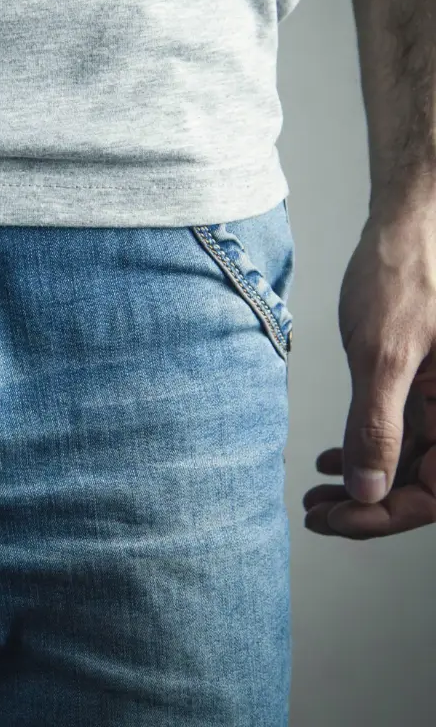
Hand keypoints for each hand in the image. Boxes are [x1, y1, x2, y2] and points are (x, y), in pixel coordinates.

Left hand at [304, 210, 435, 537]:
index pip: (433, 495)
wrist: (415, 221)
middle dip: (367, 506)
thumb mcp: (385, 353)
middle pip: (422, 485)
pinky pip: (407, 433)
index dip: (381, 518)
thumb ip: (377, 425)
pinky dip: (369, 450)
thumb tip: (368, 490)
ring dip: (364, 482)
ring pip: (411, 463)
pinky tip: (333, 459)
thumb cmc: (409, 271)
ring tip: (317, 491)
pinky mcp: (430, 384)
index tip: (334, 519)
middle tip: (316, 511)